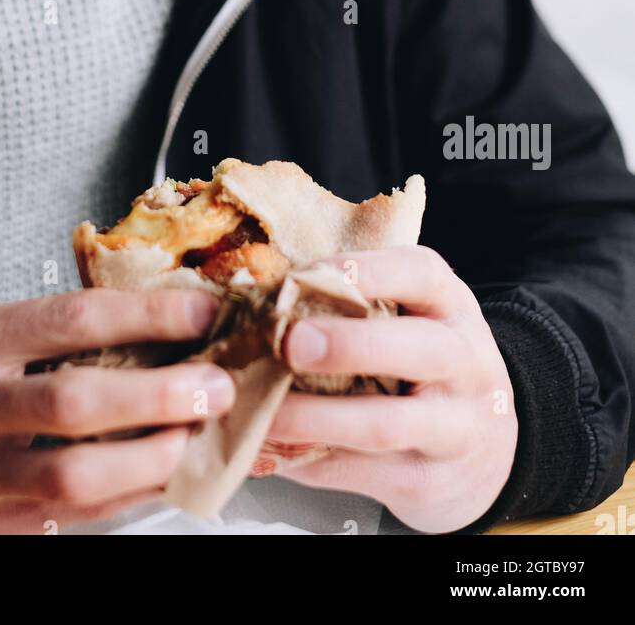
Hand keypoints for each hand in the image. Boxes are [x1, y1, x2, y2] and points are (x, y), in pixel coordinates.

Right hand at [0, 289, 233, 533]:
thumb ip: (42, 332)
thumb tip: (152, 329)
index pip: (73, 319)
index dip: (149, 317)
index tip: (203, 316)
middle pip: (77, 400)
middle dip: (161, 394)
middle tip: (217, 387)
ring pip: (77, 474)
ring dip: (153, 458)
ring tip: (197, 439)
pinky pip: (71, 520)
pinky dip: (126, 499)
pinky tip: (162, 480)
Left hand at [250, 246, 517, 533]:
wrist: (489, 450)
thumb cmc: (427, 366)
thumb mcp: (414, 319)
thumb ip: (359, 306)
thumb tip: (264, 299)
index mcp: (452, 307)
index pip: (423, 274)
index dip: (367, 271)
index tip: (307, 275)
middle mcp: (465, 364)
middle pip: (421, 350)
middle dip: (349, 346)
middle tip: (290, 344)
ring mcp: (455, 429)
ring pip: (387, 424)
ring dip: (315, 418)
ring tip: (265, 410)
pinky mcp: (428, 481)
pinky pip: (364, 473)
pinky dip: (311, 460)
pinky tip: (272, 448)